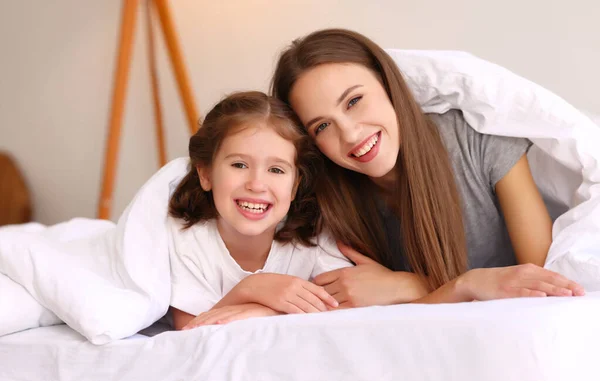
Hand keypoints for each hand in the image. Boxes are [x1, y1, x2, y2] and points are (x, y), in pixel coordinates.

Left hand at [182, 303, 279, 329]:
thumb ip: (241, 321)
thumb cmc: (273, 312)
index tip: (186, 330)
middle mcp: (240, 306)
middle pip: (215, 314)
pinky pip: (240, 316)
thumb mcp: (254, 317)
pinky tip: (219, 324)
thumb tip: (227, 329)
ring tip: (196, 329)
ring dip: (209, 322)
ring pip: (224, 315)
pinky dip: (229, 320)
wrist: (289, 303)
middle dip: (199, 323)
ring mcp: (247, 308)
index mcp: (237, 308)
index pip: (214, 314)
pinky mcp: (257, 310)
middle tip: (184, 331)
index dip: (200, 321)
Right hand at [235, 273, 338, 312]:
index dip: (327, 298)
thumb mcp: (287, 280)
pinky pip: (295, 310)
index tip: (335, 304)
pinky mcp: (280, 302)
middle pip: (313, 299)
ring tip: (322, 319)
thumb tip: (313, 294)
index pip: (317, 289)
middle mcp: (294, 286)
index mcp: (297, 280)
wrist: (255, 285)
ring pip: (306, 306)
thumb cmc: (272, 283)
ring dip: (315, 313)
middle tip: (331, 315)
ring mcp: (287, 294)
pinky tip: (309, 320)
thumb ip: (299, 286)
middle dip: (323, 308)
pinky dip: (303, 316)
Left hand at [313, 242, 429, 307]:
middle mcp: (344, 284)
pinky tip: (330, 313)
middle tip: (315, 298)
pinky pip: (337, 311)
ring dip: (324, 304)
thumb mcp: (364, 261)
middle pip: (321, 291)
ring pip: (327, 302)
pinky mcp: (354, 307)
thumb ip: (349, 251)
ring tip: (320, 307)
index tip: (316, 287)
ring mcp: (349, 296)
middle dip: (318, 295)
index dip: (316, 284)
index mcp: (344, 272)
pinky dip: (332, 312)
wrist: (395, 287)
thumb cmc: (381, 274)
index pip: (320, 279)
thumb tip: (339, 242)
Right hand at [459, 263, 584, 300]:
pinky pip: (521, 292)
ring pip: (538, 285)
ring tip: (567, 295)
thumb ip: (534, 280)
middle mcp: (523, 273)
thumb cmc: (499, 281)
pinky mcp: (505, 291)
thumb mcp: (518, 276)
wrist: (476, 280)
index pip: (552, 275)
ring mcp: (514, 282)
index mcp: (528, 269)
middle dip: (565, 286)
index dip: (567, 281)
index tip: (580, 289)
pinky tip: (542, 296)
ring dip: (554, 290)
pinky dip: (532, 294)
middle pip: (548, 279)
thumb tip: (554, 288)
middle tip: (579, 293)